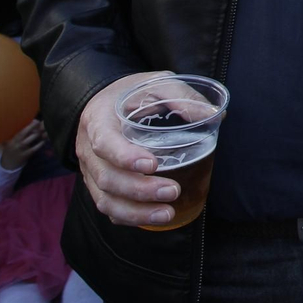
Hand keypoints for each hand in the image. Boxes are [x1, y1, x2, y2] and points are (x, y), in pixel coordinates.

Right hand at [1, 119, 46, 169]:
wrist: (8, 164)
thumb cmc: (12, 149)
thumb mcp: (12, 142)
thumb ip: (19, 135)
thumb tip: (31, 124)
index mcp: (12, 139)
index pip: (19, 130)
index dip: (28, 125)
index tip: (35, 121)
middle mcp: (15, 144)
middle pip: (23, 134)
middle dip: (32, 127)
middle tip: (40, 123)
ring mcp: (20, 150)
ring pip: (28, 141)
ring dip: (36, 135)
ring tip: (43, 131)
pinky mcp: (25, 156)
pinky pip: (33, 149)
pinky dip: (39, 145)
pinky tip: (43, 141)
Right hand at [76, 71, 182, 226]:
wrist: (105, 102)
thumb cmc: (133, 93)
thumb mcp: (156, 83)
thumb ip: (181, 96)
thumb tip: (214, 115)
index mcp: (98, 120)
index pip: (105, 143)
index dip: (125, 157)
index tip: (153, 165)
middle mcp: (87, 149)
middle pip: (107, 177)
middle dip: (140, 190)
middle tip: (173, 191)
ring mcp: (90, 170)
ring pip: (105, 199)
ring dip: (135, 211)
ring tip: (167, 214)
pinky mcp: (98, 184)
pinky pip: (108, 207)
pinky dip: (129, 217)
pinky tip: (153, 219)